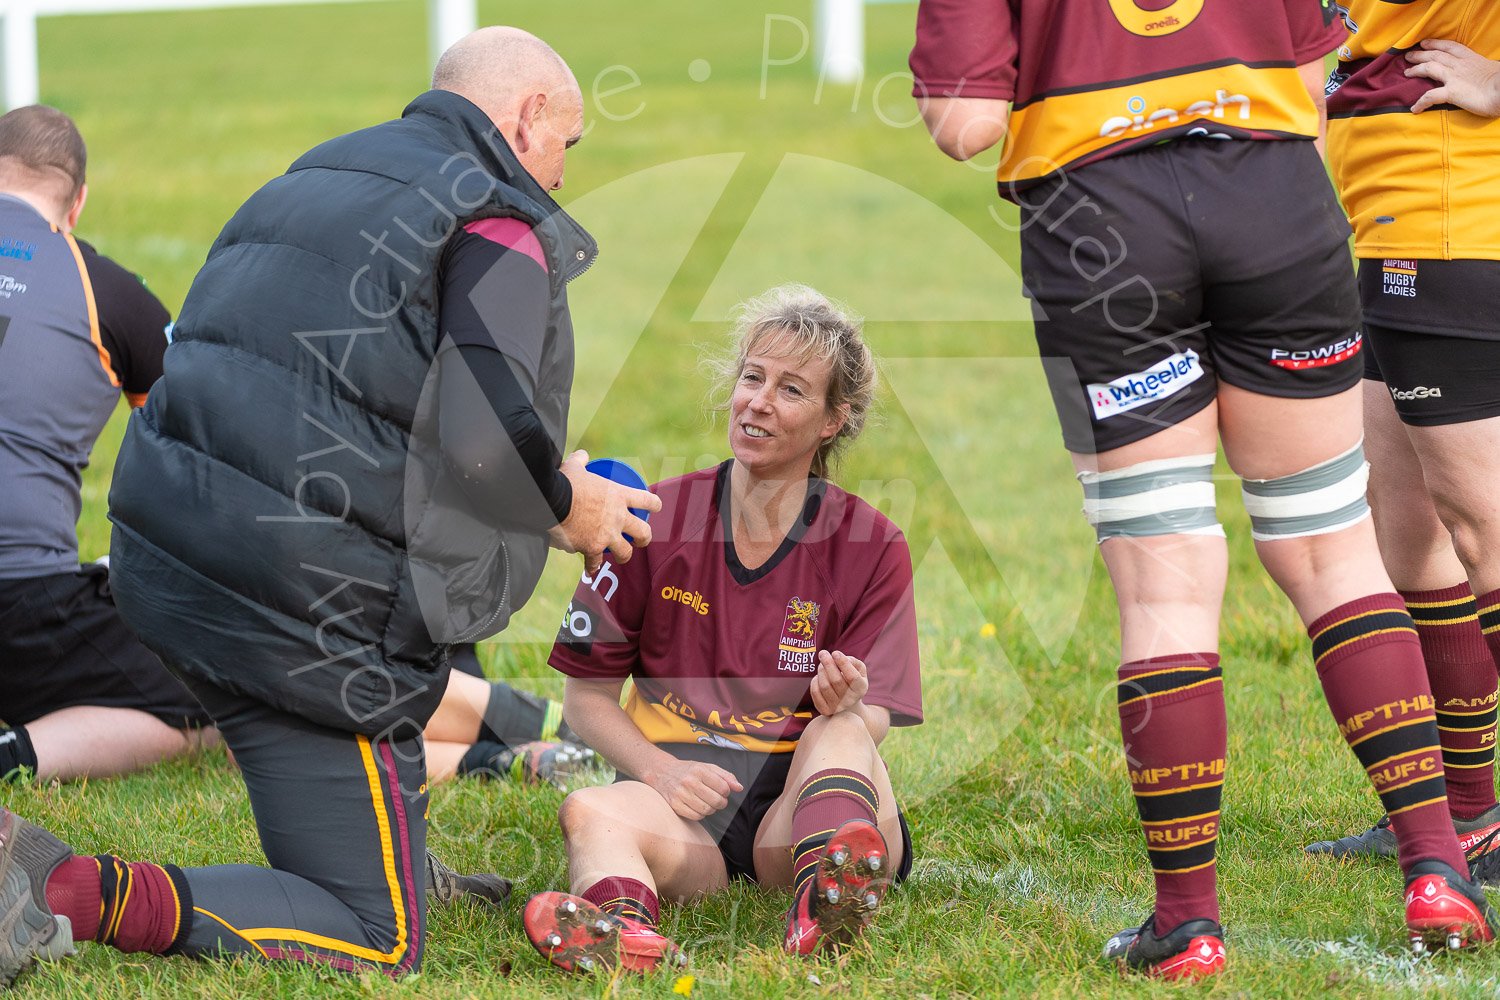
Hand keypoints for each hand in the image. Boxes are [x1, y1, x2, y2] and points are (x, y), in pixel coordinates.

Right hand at [546, 450, 660, 575]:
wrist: (550, 500)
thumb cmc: (564, 481)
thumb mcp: (575, 467)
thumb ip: (581, 462)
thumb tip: (582, 456)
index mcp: (619, 495)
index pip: (647, 500)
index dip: (654, 505)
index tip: (655, 508)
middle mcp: (618, 517)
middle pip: (643, 532)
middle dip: (643, 538)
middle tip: (639, 539)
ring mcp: (607, 535)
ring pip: (625, 552)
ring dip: (623, 555)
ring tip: (620, 557)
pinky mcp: (592, 548)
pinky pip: (595, 562)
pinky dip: (593, 566)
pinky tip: (592, 570)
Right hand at [646, 758, 743, 820]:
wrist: (661, 772)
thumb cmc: (688, 770)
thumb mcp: (707, 767)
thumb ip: (725, 776)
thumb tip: (739, 788)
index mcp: (699, 770)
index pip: (723, 787)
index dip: (726, 791)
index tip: (722, 790)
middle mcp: (689, 782)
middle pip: (716, 801)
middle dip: (721, 802)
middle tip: (718, 799)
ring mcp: (681, 794)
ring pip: (706, 810)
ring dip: (711, 809)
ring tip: (707, 802)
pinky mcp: (674, 805)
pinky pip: (696, 816)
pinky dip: (700, 814)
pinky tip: (698, 806)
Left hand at [810, 650, 868, 715]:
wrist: (848, 704)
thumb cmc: (852, 680)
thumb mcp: (859, 670)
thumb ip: (852, 661)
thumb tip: (837, 657)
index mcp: (861, 689)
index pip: (852, 677)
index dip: (843, 664)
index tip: (835, 652)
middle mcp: (850, 700)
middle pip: (836, 681)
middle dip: (828, 664)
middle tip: (823, 653)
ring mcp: (837, 707)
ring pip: (824, 686)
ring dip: (821, 671)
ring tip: (822, 665)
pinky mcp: (825, 710)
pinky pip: (815, 692)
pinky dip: (815, 681)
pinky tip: (819, 677)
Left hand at [1406, 39, 1499, 116]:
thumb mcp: (1490, 69)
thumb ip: (1479, 70)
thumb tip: (1478, 75)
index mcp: (1471, 58)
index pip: (1450, 47)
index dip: (1436, 44)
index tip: (1425, 43)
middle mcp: (1460, 65)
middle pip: (1436, 55)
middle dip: (1421, 54)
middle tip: (1408, 56)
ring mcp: (1454, 77)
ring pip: (1429, 68)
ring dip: (1416, 69)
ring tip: (1405, 72)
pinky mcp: (1451, 92)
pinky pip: (1430, 96)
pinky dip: (1420, 102)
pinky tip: (1414, 109)